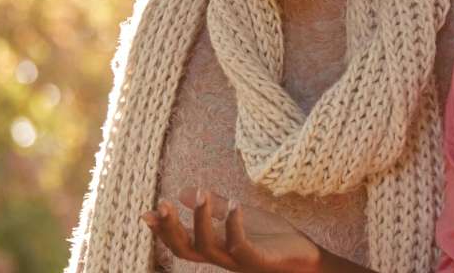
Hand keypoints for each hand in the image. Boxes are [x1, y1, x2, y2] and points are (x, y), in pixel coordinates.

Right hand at [141, 187, 335, 272]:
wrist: (308, 261)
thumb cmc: (273, 242)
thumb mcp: (238, 218)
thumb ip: (213, 207)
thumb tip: (183, 191)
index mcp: (215, 247)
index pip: (181, 242)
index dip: (162, 231)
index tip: (145, 213)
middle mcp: (222, 257)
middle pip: (186, 249)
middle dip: (171, 229)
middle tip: (160, 205)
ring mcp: (239, 261)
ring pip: (209, 247)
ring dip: (201, 220)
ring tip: (199, 194)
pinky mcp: (258, 261)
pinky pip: (241, 247)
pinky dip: (234, 225)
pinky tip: (234, 204)